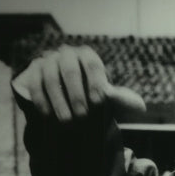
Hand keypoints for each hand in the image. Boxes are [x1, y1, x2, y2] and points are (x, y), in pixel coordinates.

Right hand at [12, 44, 145, 121]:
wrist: (63, 93)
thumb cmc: (89, 93)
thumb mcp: (105, 96)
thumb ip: (121, 100)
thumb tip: (141, 108)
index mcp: (87, 56)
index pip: (92, 65)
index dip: (96, 82)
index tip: (99, 103)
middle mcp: (66, 54)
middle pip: (70, 71)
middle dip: (76, 95)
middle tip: (83, 116)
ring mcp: (48, 60)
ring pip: (51, 78)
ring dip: (59, 101)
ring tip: (67, 121)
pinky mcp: (33, 71)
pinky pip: (35, 84)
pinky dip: (41, 100)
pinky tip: (47, 116)